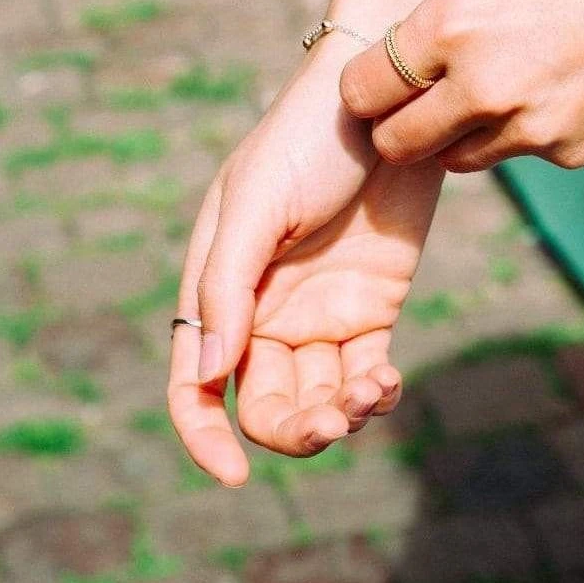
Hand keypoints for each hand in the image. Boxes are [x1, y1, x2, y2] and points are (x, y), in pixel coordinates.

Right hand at [167, 43, 442, 484]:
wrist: (388, 106)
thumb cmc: (306, 140)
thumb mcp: (256, 204)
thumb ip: (228, 289)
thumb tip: (205, 376)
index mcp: (220, 290)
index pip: (195, 383)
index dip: (203, 438)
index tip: (234, 476)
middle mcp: (264, 313)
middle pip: (264, 404)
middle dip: (293, 430)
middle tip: (330, 419)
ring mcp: (320, 314)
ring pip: (318, 399)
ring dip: (340, 417)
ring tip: (370, 393)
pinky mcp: (373, 309)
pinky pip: (365, 376)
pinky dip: (374, 394)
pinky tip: (386, 383)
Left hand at [340, 0, 583, 171]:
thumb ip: (457, 30)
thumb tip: (418, 68)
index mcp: (452, 22)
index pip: (363, 89)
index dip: (368, 93)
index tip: (380, 91)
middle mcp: (479, 84)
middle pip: (396, 144)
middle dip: (400, 133)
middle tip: (421, 113)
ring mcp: (528, 129)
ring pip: (457, 159)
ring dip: (464, 136)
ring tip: (510, 89)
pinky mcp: (570, 155)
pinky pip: (523, 155)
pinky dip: (530, 135)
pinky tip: (569, 92)